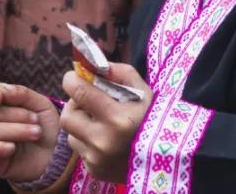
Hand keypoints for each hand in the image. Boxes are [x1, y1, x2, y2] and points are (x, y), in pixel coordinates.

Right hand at [0, 83, 61, 181]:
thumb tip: (0, 90)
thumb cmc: (48, 127)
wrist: (59, 152)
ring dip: (18, 130)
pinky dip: (1, 147)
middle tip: (36, 120)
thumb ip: (21, 94)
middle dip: (16, 114)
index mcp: (4, 106)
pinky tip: (13, 148)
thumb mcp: (40, 104)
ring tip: (37, 133)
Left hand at [60, 64, 153, 182]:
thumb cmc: (153, 117)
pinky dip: (88, 142)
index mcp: (117, 117)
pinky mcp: (95, 170)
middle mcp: (103, 141)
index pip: (79, 93)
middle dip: (75, 104)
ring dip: (81, 125)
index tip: (74, 77)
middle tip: (87, 101)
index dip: (71, 80)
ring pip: (71, 134)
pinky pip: (80, 151)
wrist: (168, 155)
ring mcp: (97, 159)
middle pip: (68, 115)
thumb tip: (92, 65)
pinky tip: (106, 141)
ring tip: (101, 123)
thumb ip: (119, 73)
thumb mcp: (143, 91)